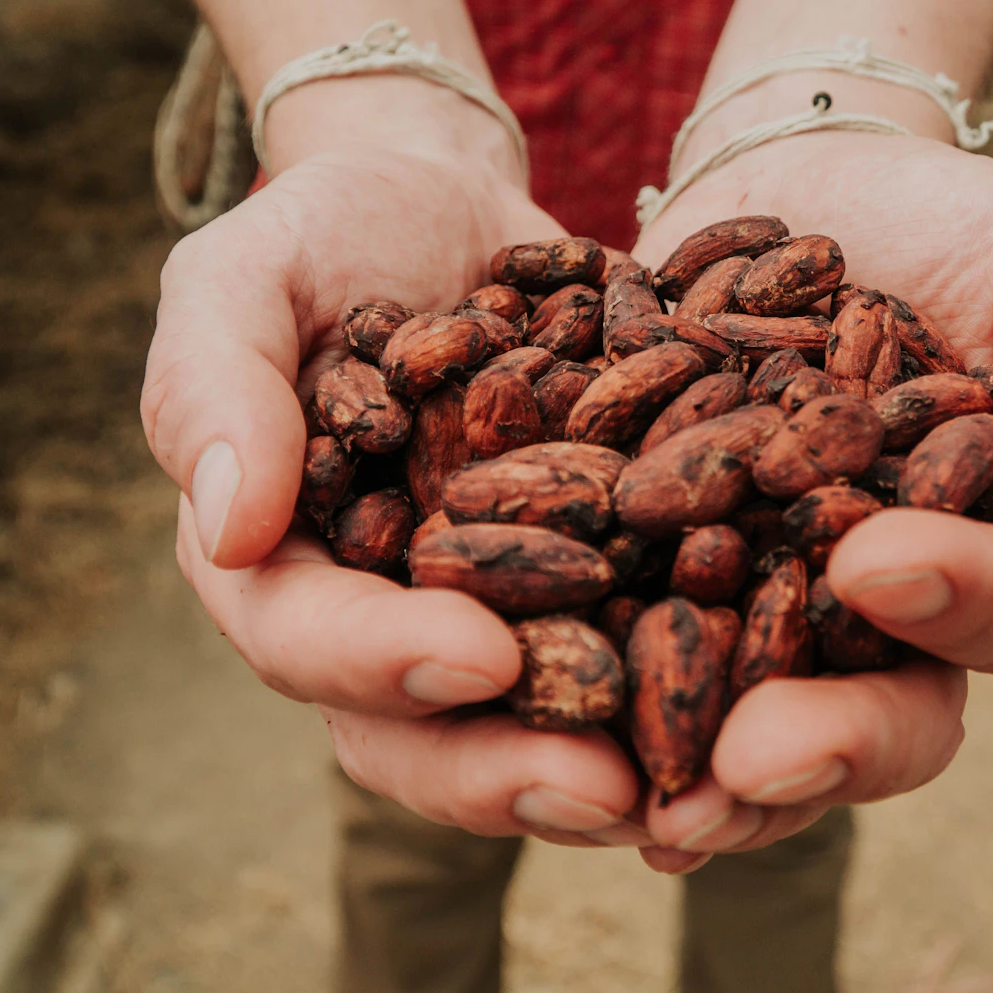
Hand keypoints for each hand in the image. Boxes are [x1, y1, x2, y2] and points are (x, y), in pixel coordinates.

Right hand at [144, 140, 653, 848]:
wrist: (443, 200)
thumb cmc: (321, 233)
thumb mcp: (242, 279)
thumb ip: (215, 390)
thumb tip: (226, 529)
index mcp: (280, 566)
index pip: (308, 639)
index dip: (383, 663)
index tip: (475, 658)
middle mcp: (387, 617)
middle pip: (425, 729)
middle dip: (509, 767)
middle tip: (606, 792)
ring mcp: (494, 609)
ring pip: (539, 719)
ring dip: (616, 761)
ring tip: (704, 788)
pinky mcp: (592, 578)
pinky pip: (637, 643)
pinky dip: (701, 680)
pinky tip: (777, 696)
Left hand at [627, 130, 992, 870]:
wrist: (806, 186)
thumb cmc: (950, 223)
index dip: (958, 597)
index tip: (878, 564)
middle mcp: (892, 611)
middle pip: (886, 710)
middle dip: (826, 742)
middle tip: (752, 758)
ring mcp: (777, 609)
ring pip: (763, 726)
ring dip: (709, 776)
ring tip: (656, 806)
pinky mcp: (668, 582)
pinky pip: (643, 659)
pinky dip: (606, 706)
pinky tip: (546, 742)